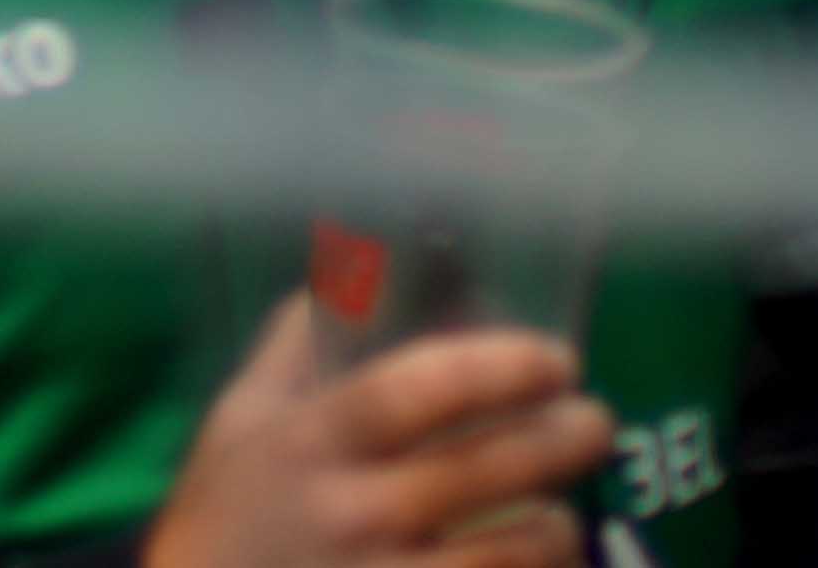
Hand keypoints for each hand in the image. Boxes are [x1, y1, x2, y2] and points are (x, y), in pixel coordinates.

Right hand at [143, 298, 611, 567]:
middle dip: (558, 441)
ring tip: (568, 513)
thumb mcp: (238, 423)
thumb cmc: (221, 517)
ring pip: (506, 554)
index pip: (416, 390)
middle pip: (479, 469)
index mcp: (309, 442)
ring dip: (557, 529)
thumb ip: (291, 351)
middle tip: (596, 421)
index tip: (556, 358)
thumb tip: (338, 277)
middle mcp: (348, 510)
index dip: (498, 367)